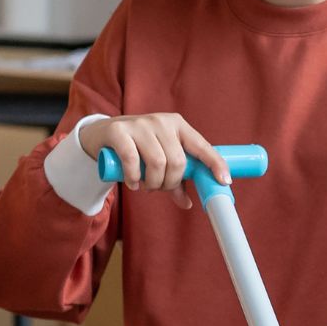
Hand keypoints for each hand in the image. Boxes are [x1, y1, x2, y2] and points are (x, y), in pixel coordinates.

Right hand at [78, 113, 229, 210]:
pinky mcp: (119, 131)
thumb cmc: (138, 148)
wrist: (102, 133)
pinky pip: (132, 160)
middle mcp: (162, 121)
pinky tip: (132, 183)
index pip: (202, 145)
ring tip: (145, 186)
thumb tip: (188, 203)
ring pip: (158, 163)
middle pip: (178, 161)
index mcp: (178, 125)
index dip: (215, 163)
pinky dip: (134, 177)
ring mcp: (140, 124)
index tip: (224, 180)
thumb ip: (174, 180)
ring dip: (153, 183)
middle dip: (170, 183)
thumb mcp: (159, 159)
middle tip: (158, 188)